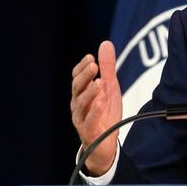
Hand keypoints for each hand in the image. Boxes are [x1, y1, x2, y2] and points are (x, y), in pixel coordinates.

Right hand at [70, 40, 122, 175]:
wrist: (105, 142)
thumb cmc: (104, 112)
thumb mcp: (109, 87)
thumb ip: (107, 67)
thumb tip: (106, 43)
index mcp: (81, 92)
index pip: (77, 77)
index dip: (82, 67)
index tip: (91, 58)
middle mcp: (77, 104)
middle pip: (77, 88)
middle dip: (85, 76)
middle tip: (94, 66)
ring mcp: (81, 118)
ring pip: (81, 104)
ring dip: (90, 92)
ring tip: (99, 83)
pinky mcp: (88, 131)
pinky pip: (89, 121)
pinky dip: (95, 111)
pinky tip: (102, 102)